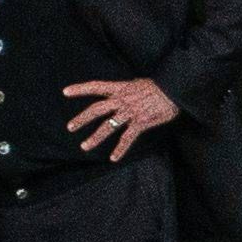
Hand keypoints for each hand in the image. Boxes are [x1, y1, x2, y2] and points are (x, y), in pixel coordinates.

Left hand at [63, 78, 179, 161]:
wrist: (176, 89)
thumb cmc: (159, 86)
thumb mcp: (138, 83)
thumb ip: (126, 90)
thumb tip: (120, 92)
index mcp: (120, 88)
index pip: (96, 87)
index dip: (80, 89)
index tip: (65, 92)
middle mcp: (122, 100)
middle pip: (96, 110)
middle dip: (82, 119)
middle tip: (70, 127)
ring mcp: (130, 112)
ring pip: (108, 126)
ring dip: (95, 137)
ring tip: (84, 146)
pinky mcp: (140, 123)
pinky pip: (127, 138)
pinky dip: (120, 149)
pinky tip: (113, 158)